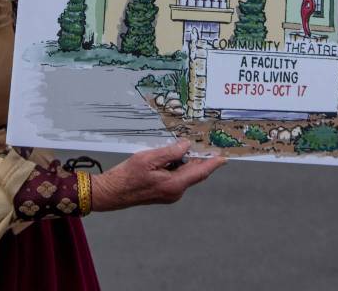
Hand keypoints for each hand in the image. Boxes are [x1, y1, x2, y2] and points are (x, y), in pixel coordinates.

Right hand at [90, 140, 224, 211]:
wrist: (112, 193)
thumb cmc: (127, 176)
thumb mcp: (149, 158)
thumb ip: (170, 152)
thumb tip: (186, 146)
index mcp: (175, 185)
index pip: (201, 172)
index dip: (213, 163)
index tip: (225, 157)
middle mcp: (175, 192)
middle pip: (194, 172)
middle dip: (199, 158)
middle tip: (204, 142)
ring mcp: (170, 194)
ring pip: (185, 174)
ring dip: (185, 160)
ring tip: (181, 145)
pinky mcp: (164, 193)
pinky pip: (176, 177)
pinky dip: (176, 166)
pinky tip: (169, 156)